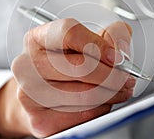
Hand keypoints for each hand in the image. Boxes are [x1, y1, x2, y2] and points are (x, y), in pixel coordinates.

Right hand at [13, 19, 134, 136]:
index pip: (69, 33)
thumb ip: (111, 34)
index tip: (117, 57)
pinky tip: (102, 102)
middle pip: (80, 67)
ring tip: (119, 90)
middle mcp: (27, 64)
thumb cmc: (65, 66)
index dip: (98, 44)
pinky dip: (100, 110)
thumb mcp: (88, 41)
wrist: (40, 94)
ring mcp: (29, 93)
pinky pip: (81, 116)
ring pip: (85, 95)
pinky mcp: (38, 120)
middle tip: (126, 78)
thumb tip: (122, 50)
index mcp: (37, 38)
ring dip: (111, 94)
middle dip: (112, 75)